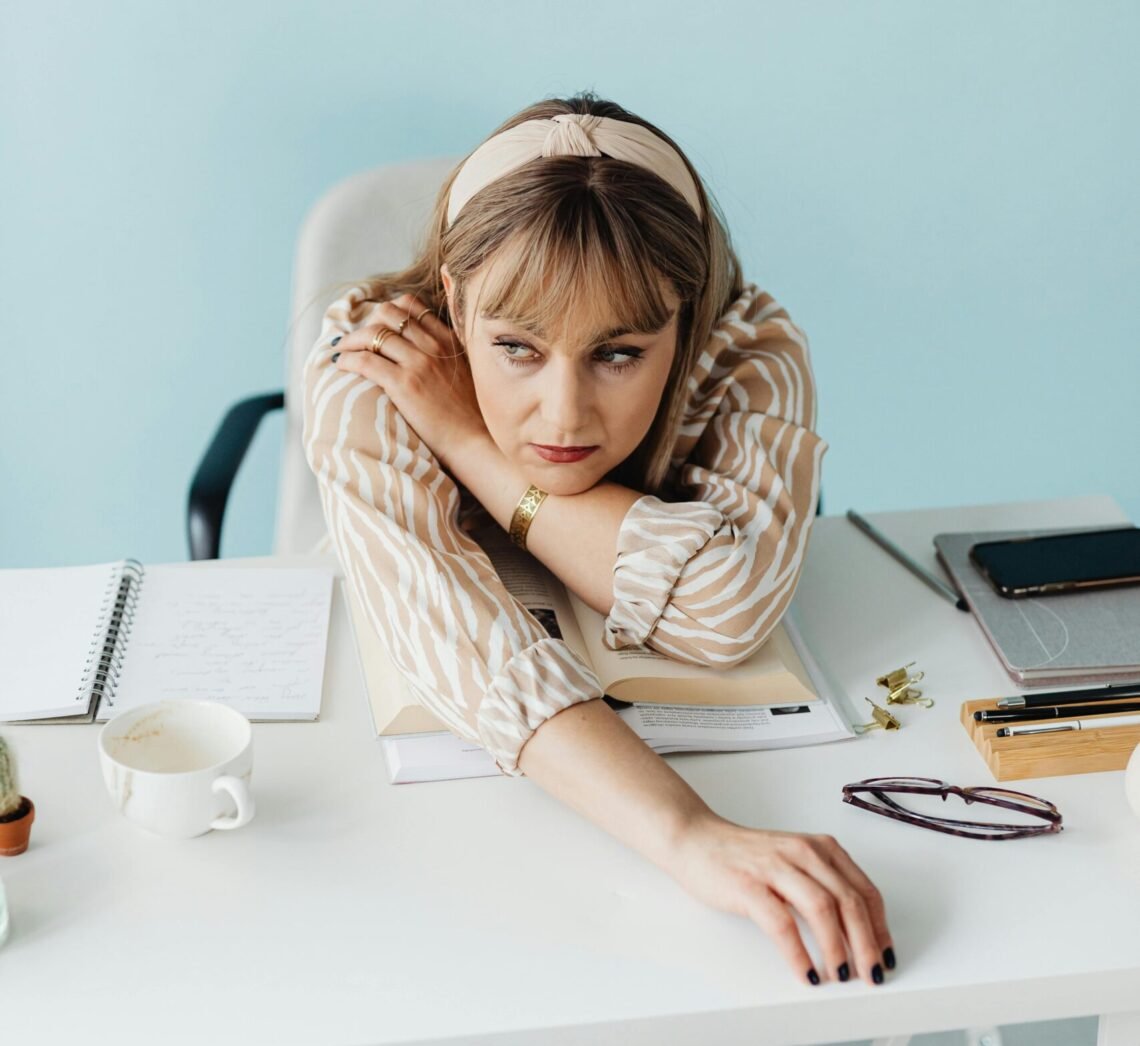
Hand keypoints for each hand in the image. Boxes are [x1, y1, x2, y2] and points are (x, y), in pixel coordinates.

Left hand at [333, 293, 487, 470]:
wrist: (476, 440)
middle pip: (388, 313)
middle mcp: (433, 346)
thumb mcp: (466, 374)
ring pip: (373, 333)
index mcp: (448, 341)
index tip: (377, 326)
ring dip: (351, 340)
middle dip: (367, 322)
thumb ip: (448, 357)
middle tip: (356, 340)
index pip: (412, 306)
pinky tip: (341, 365)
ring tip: (342, 351)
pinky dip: (348, 359)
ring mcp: (419, 363)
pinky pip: (366, 361)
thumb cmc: (472, 416)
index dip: (388, 312)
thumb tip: (425, 357)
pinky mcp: (404, 384)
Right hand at [669, 814, 893, 986]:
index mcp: (820, 848)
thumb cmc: (744, 856)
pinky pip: (782, 923)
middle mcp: (803, 852)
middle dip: (867, 944)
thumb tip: (855, 933)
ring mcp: (775, 867)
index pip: (865, 890)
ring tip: (841, 975)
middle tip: (872, 974)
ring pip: (822, 908)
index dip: (880, 928)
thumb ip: (823, 885)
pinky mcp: (749, 886)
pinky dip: (798, 952)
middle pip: (849, 901)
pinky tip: (806, 971)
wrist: (696, 839)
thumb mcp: (794, 861)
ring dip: (838, 948)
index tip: (885, 955)